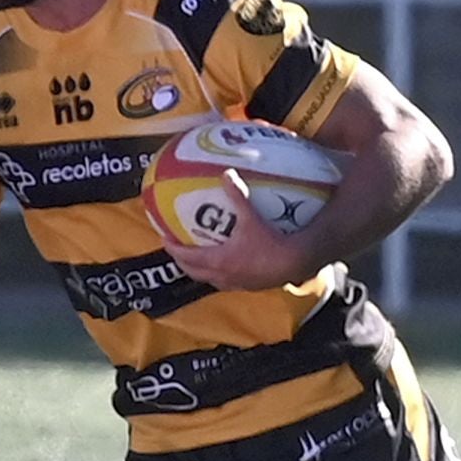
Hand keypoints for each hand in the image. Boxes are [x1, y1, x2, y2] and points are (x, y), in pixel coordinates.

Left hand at [156, 169, 311, 290]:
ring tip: (196, 258)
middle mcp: (223, 275)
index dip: (173, 248)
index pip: (186, 256)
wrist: (296, 263)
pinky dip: (219, 274)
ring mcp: (236, 283)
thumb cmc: (272, 243)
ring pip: (209, 279)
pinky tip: (227, 265)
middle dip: (181, 261)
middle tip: (175, 249)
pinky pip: (227, 282)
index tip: (164, 239)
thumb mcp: (251, 217)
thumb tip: (227, 174)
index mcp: (218, 260)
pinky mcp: (249, 286)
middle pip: (193, 271)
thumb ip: (238, 195)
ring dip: (199, 270)